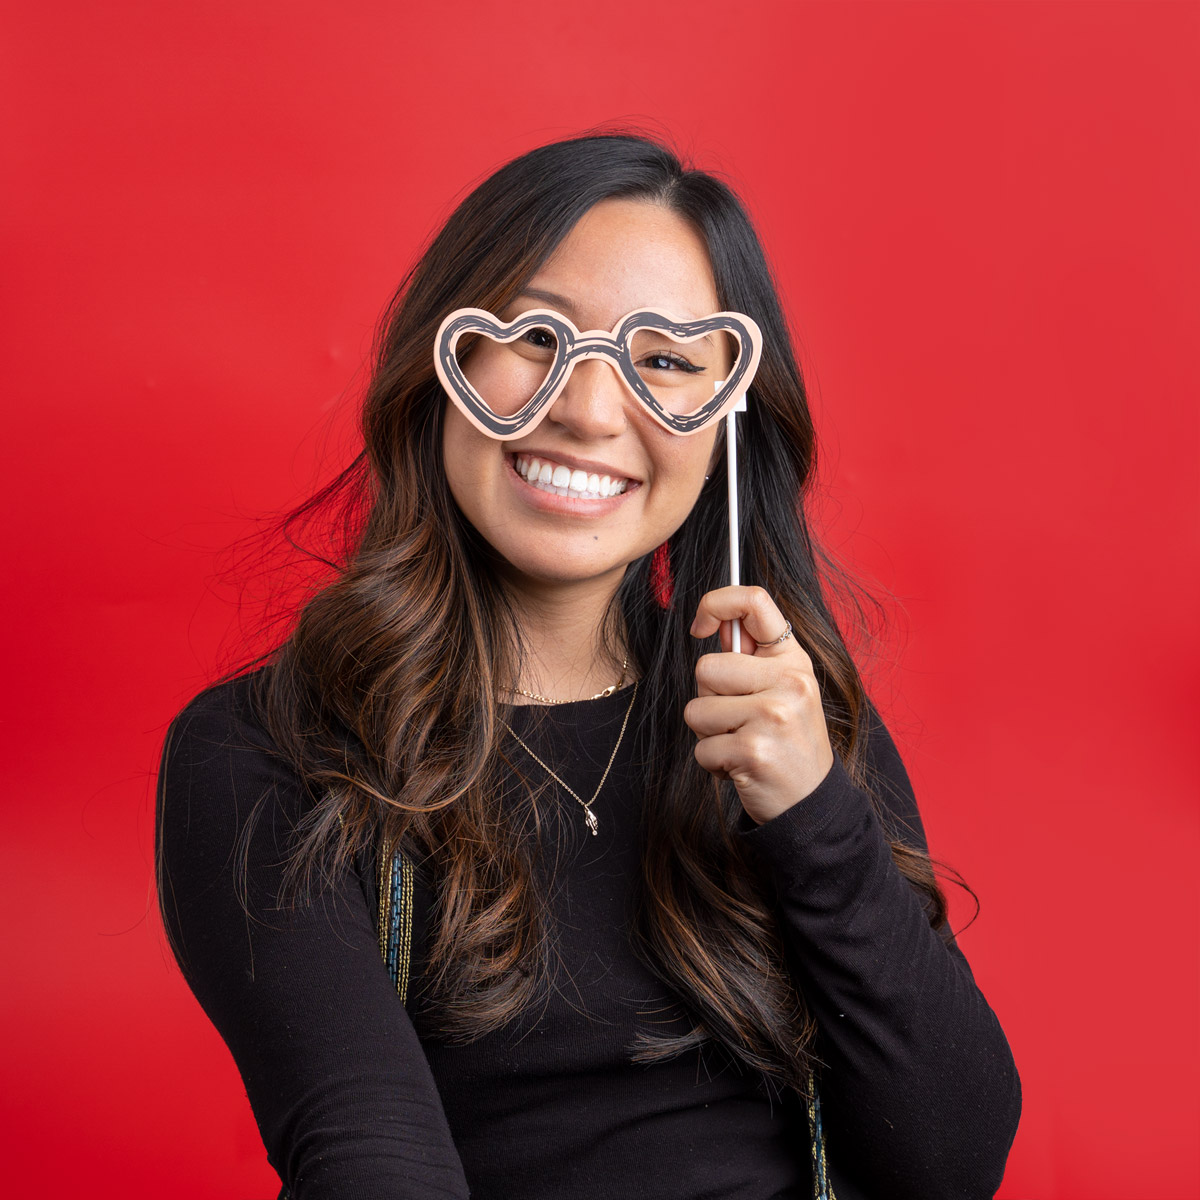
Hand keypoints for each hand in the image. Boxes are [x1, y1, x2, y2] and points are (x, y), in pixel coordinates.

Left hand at [685, 586, 834, 824]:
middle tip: (739, 720)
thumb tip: (713, 622)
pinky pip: (701, 747)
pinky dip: (712, 762)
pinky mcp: (753, 749)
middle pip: (706, 668)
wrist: (811, 803)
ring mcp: (773, 715)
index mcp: (793, 660)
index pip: (753, 601)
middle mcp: (789, 682)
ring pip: (697, 709)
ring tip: (742, 743)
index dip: (714, 604)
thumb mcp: (785, 690)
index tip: (700, 627)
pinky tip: (741, 766)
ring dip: (708, 734)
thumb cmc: (787, 743)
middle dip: (709, 698)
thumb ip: (752, 657)